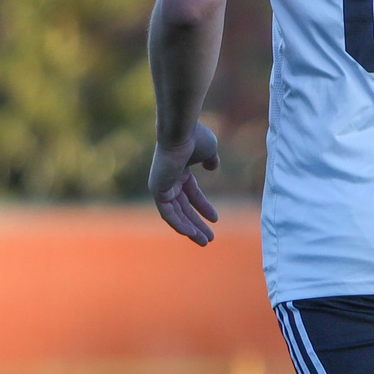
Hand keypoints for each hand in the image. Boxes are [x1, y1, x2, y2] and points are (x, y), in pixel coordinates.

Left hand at [151, 122, 221, 245]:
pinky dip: (178, 224)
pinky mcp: (157, 191)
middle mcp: (168, 180)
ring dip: (190, 228)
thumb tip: (213, 166)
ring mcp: (161, 186)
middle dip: (197, 223)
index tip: (216, 219)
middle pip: (183, 208)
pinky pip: (168, 213)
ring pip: (176, 214)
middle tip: (209, 238)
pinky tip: (191, 233)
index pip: (191, 194)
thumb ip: (210, 159)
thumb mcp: (209, 150)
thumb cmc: (195, 138)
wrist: (180, 132)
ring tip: (204, 241)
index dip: (203, 207)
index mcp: (179, 171)